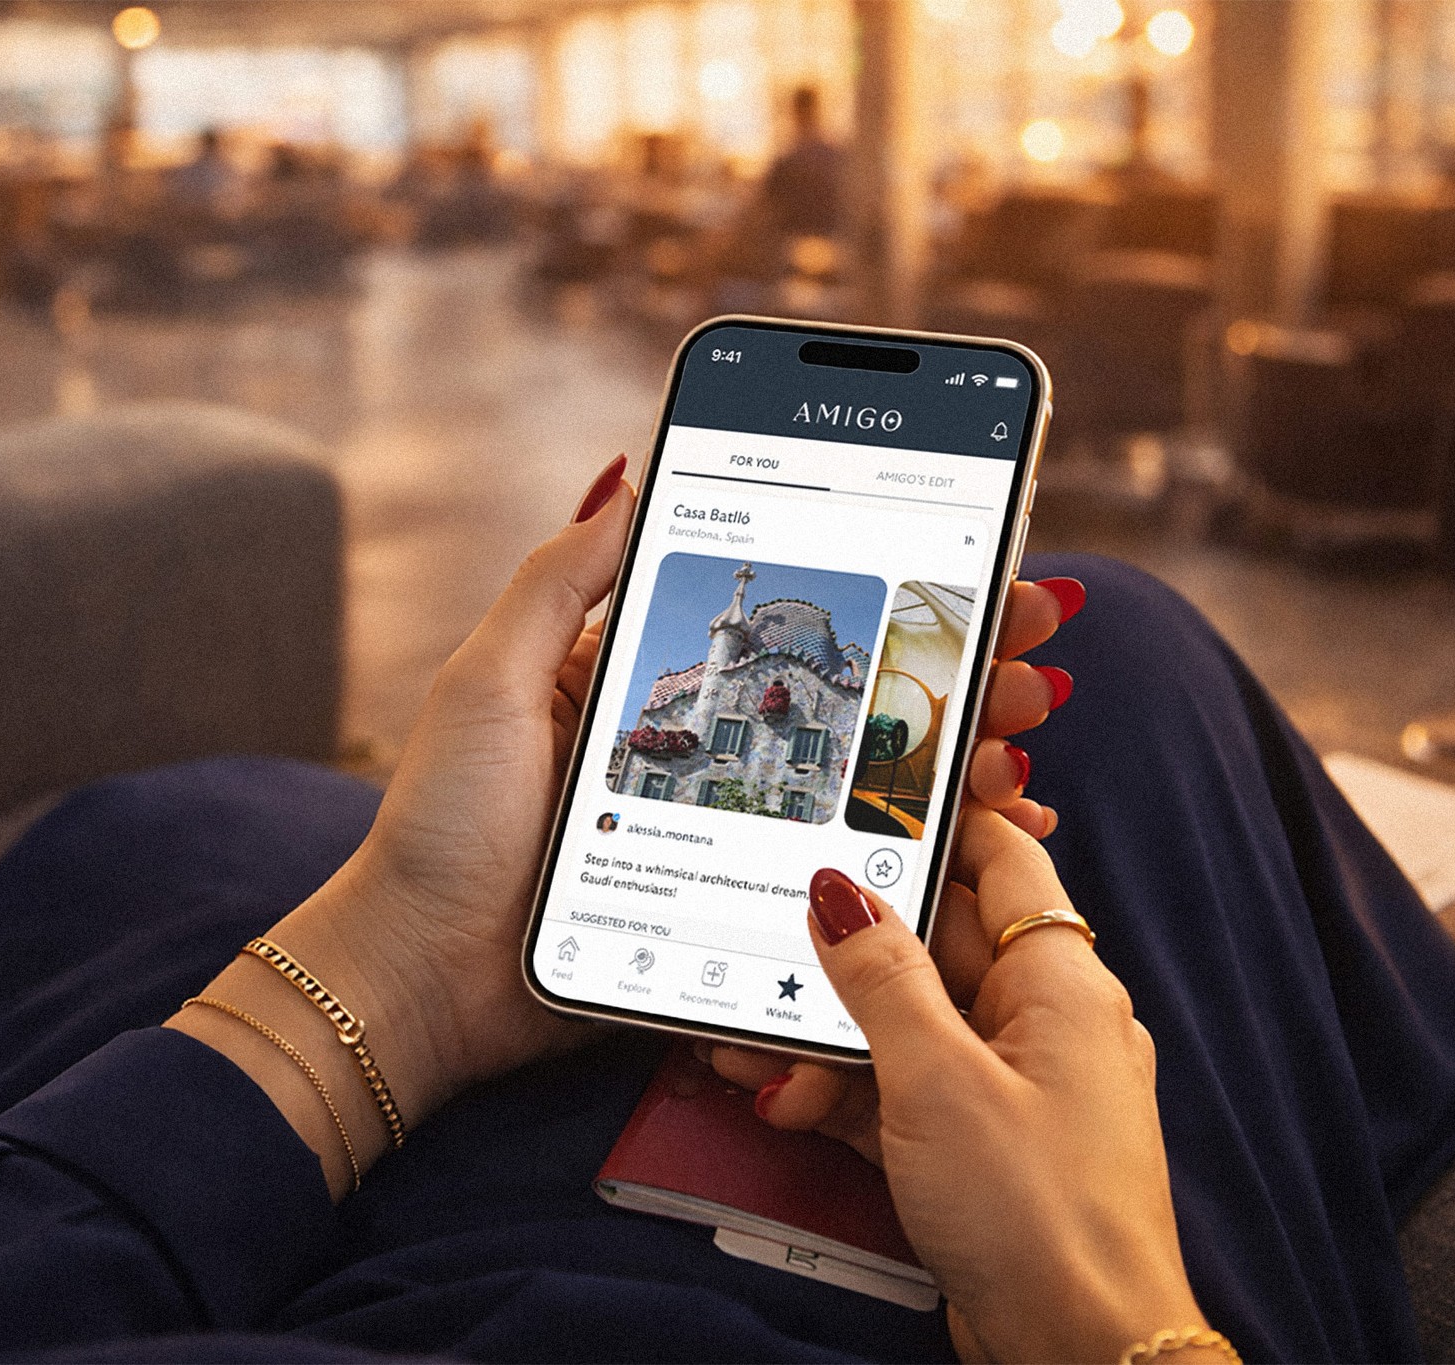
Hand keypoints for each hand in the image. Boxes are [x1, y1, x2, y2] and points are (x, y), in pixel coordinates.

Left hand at [174, 456, 1082, 1193]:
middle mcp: (700, 753)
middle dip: (952, 668)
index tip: (972, 563)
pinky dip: (921, 852)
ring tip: (1018, 735)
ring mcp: (723, 835)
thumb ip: (562, 583)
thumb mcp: (492, 681)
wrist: (423, 983)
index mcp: (648, 685)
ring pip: (864, 785)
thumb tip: (632, 471)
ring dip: (955, 752)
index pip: (789, 624)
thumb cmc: (443, 826)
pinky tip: (987, 829)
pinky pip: (841, 876)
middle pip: (850, 699)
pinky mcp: (731, 912)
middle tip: (1031, 650)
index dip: (881, 592)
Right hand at [728, 811, 1209, 1363]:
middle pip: (934, 949)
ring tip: (751, 1048)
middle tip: (763, 944)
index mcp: (1060, 983)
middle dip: (843, 955)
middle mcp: (1042, 1025)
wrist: (1080, 1351)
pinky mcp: (982, 1147)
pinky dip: (848, 1092)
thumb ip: (881, 976)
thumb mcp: (937, 1077)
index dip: (933, 823)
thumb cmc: (1036, 1211)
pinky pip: (905, 1091)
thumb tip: (838, 891)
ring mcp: (1013, 1089)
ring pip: (907, 1027)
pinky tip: (786, 1098)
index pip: (1001, 861)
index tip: (858, 800)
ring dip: (829, 1036)